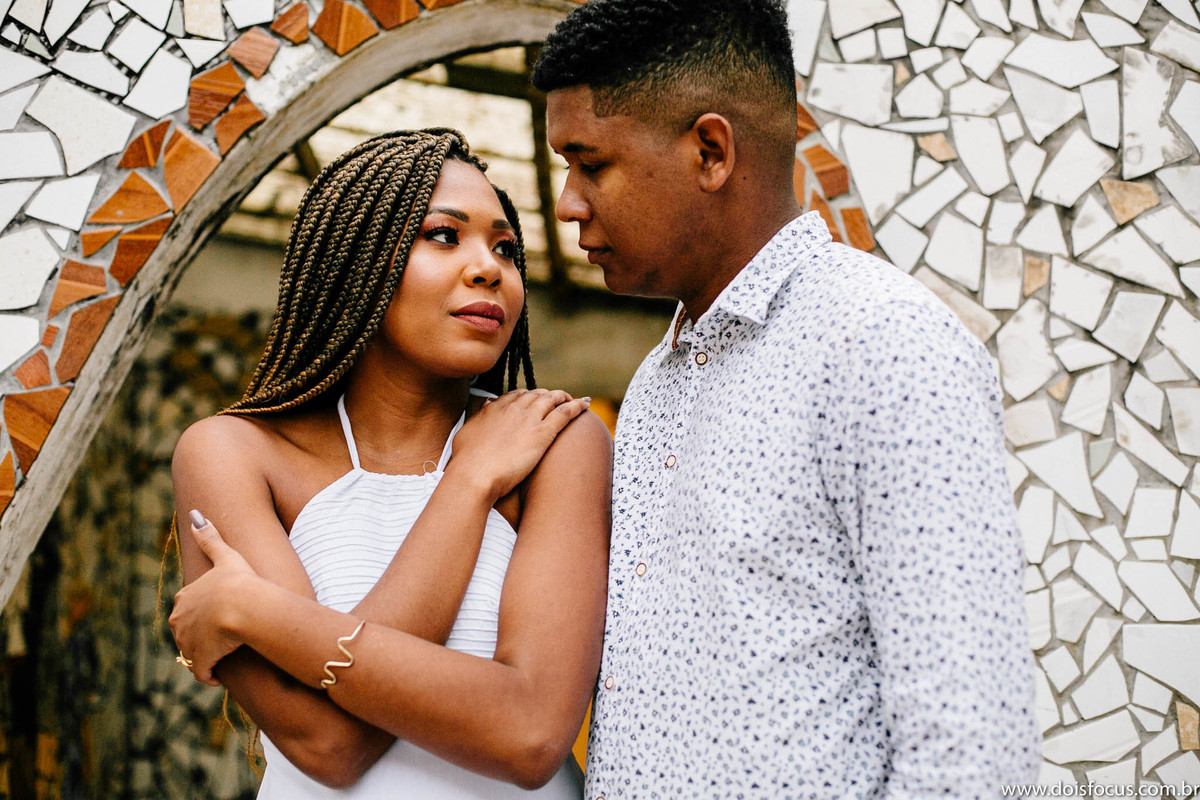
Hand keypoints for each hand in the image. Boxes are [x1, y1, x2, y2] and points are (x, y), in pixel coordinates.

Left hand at [169, 511, 260, 685]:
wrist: (243, 607)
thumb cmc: (238, 580)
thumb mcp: (225, 555)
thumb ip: (210, 537)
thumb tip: (195, 514)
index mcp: (184, 597)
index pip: (186, 607)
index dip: (200, 612)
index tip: (215, 616)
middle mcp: (180, 621)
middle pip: (186, 631)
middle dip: (199, 636)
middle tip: (219, 638)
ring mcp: (189, 643)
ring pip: (192, 652)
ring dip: (204, 656)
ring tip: (221, 656)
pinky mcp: (200, 661)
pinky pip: (202, 673)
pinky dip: (208, 675)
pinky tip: (219, 675)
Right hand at [447, 389, 590, 502]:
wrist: (474, 476)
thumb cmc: (466, 461)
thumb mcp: (468, 431)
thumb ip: (479, 415)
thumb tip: (486, 403)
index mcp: (496, 407)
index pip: (518, 394)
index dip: (530, 397)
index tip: (536, 402)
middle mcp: (515, 408)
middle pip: (538, 394)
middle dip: (548, 396)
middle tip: (557, 402)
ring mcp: (530, 419)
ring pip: (553, 399)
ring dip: (564, 398)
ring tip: (573, 401)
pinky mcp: (543, 433)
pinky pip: (565, 413)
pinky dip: (577, 405)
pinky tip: (586, 405)